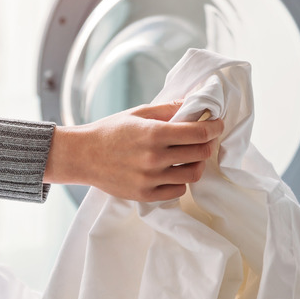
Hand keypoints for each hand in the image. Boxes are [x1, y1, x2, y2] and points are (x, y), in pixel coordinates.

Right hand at [43, 102, 223, 201]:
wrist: (82, 155)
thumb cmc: (110, 131)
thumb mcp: (139, 113)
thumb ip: (168, 109)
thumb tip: (193, 103)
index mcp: (155, 134)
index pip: (199, 133)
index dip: (214, 127)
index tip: (218, 124)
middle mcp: (154, 158)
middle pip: (200, 154)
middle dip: (208, 144)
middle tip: (206, 139)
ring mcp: (150, 179)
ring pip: (193, 175)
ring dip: (197, 164)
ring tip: (191, 157)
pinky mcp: (145, 195)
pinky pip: (178, 191)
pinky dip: (181, 181)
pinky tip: (174, 172)